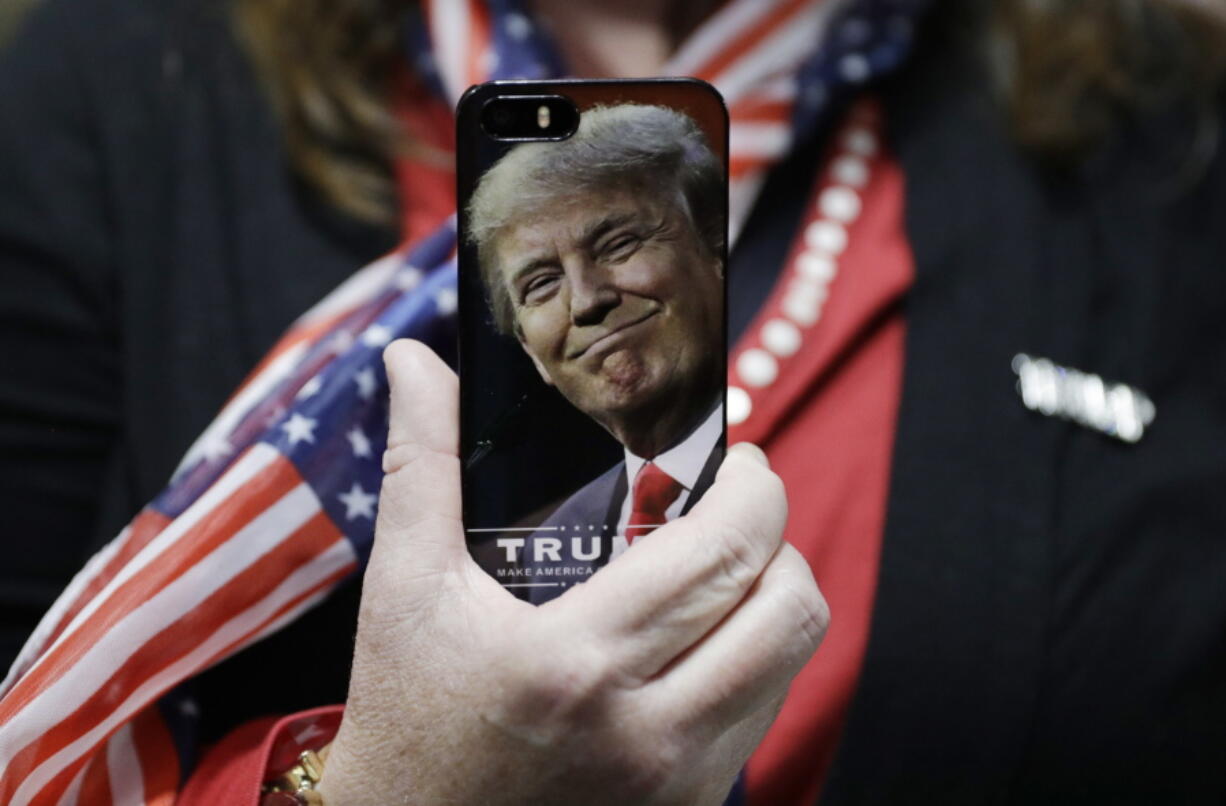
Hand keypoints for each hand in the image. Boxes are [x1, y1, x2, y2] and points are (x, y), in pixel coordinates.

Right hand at [317, 340, 828, 805]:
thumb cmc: (406, 720)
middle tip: (739, 505)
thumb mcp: (402, 591)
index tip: (741, 460)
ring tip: (726, 567)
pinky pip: (767, 715)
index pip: (722, 554)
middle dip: (779, 534)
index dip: (756, 489)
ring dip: (775, 597)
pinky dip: (759, 659)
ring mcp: (677, 781)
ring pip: (791, 663)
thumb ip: (421, 464)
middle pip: (786, 608)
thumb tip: (412, 359)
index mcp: (575, 662)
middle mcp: (645, 730)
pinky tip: (707, 637)